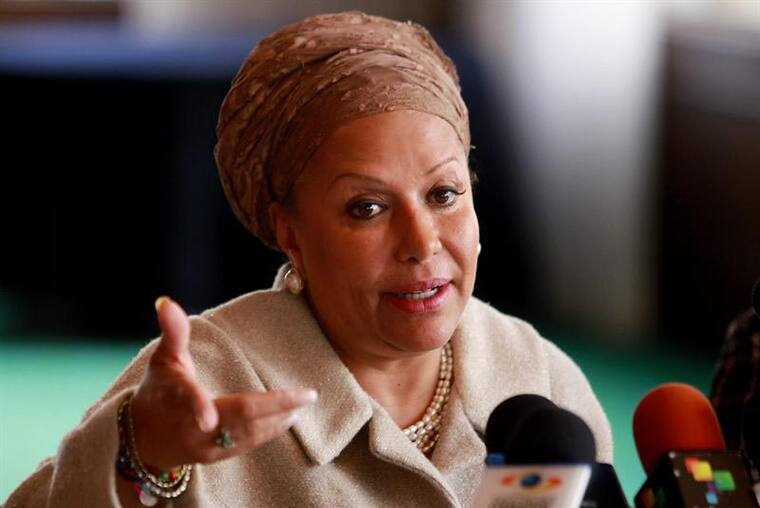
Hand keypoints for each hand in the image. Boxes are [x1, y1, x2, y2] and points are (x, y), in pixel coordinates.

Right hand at [129, 297, 316, 469]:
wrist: (143, 438)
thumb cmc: (157, 391)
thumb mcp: (163, 359)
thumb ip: (173, 331)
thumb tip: (165, 301)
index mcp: (175, 396)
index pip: (188, 398)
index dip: (198, 406)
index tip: (209, 418)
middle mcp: (189, 425)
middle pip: (235, 419)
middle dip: (273, 407)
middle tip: (307, 395)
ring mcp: (203, 445)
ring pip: (245, 434)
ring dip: (277, 419)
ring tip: (302, 403)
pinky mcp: (214, 458)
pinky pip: (245, 445)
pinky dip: (269, 432)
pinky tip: (288, 419)